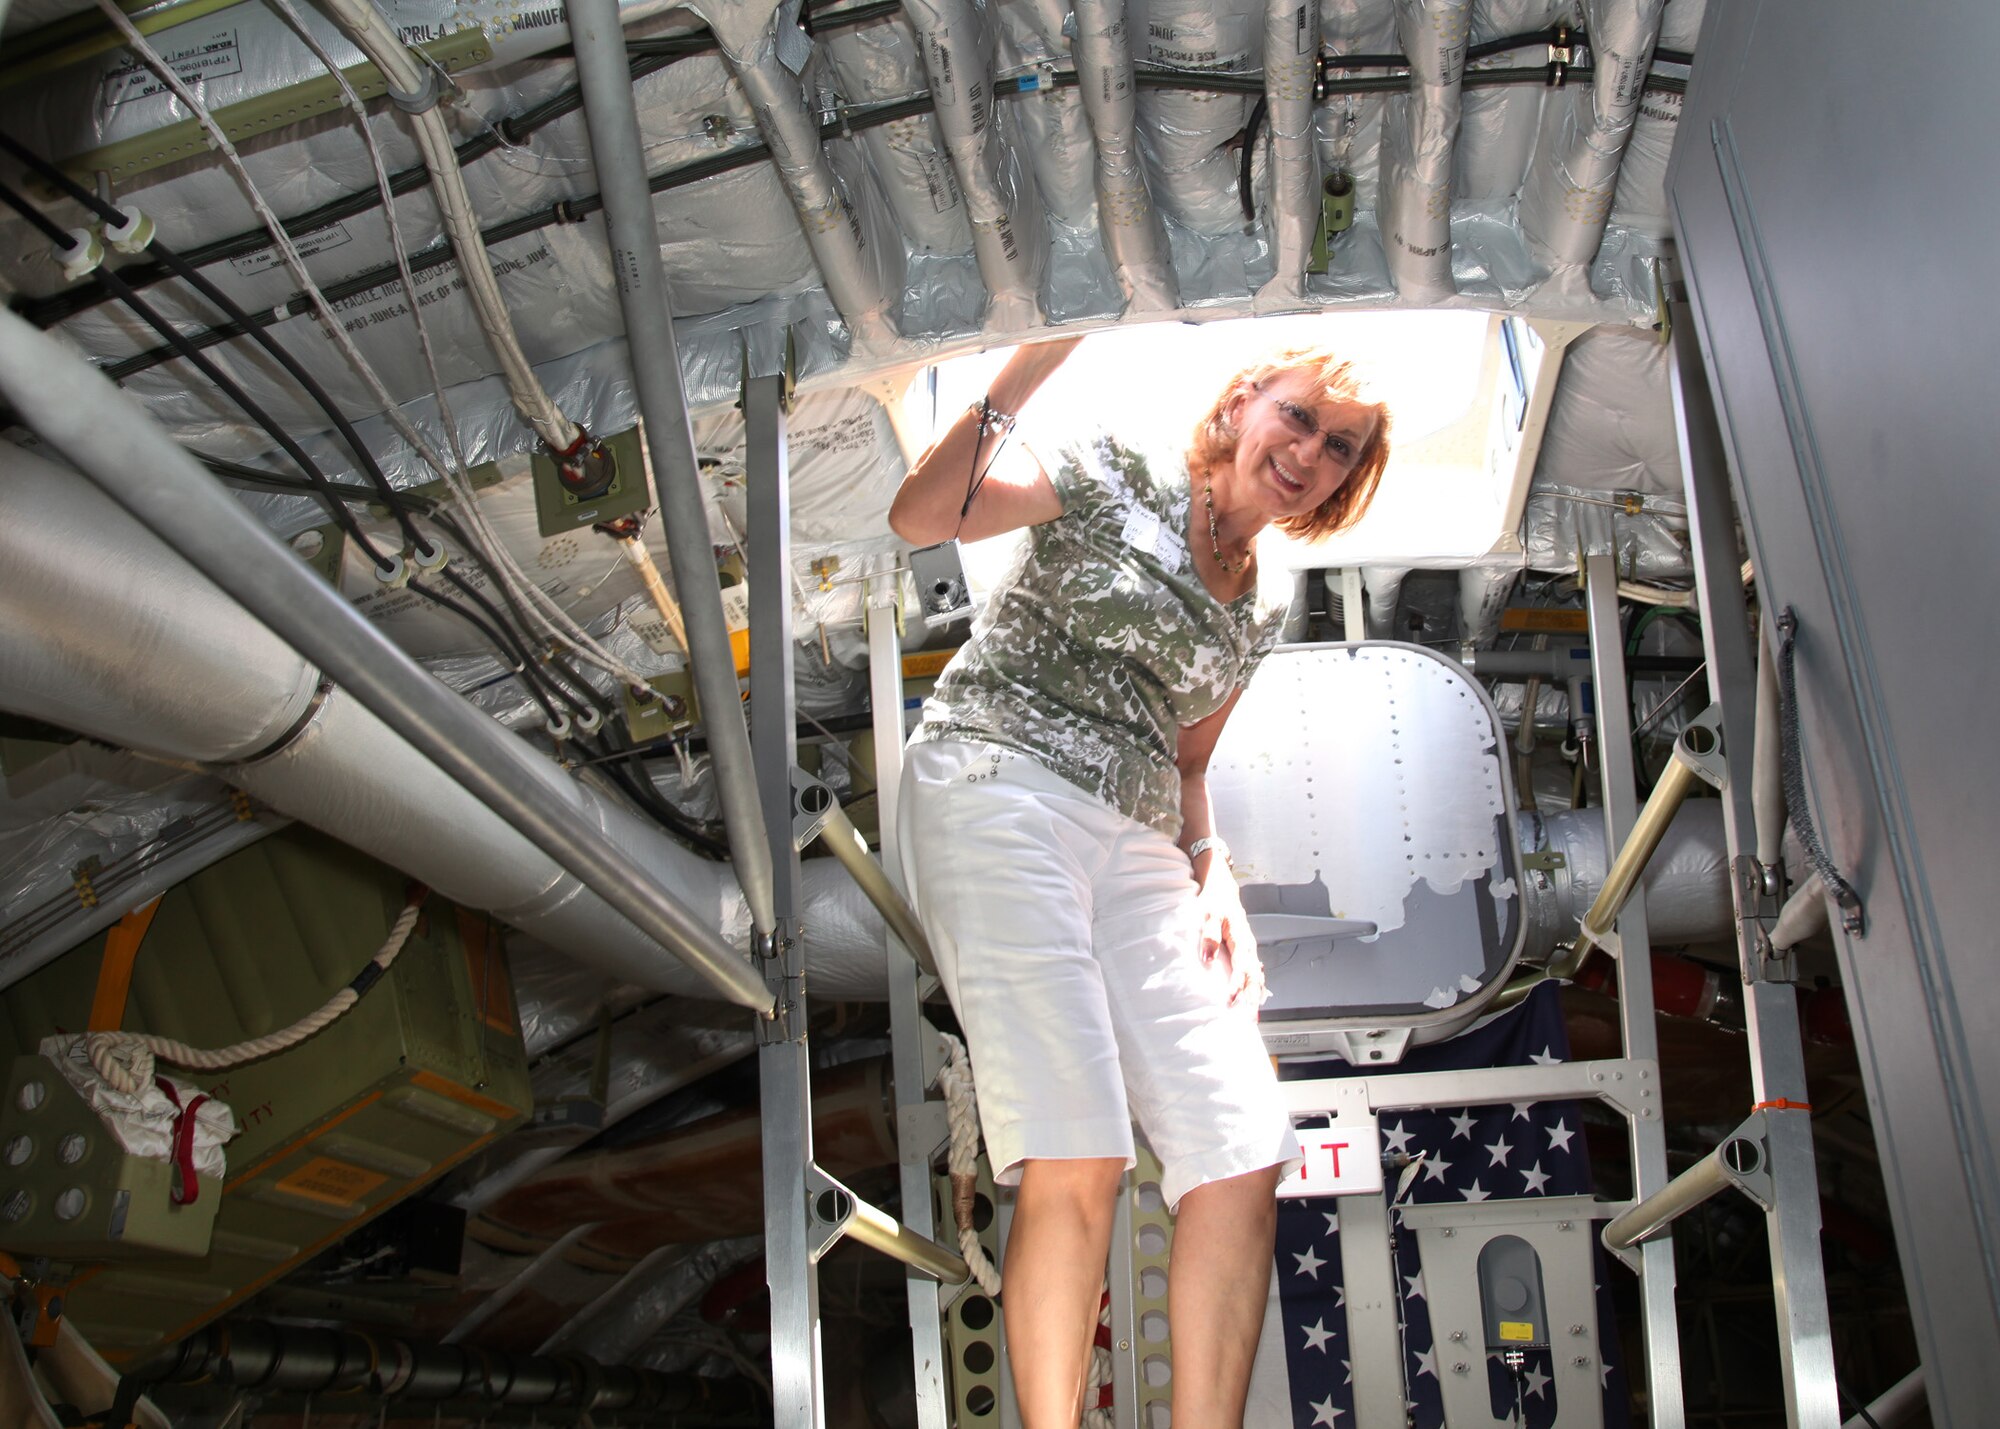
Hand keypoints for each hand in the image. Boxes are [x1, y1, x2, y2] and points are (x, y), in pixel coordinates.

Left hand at [1195, 866, 1265, 1010]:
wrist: (1221, 890)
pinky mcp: (1245, 955)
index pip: (1242, 966)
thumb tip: (1208, 958)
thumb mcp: (1208, 913)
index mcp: (1241, 937)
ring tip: (1251, 1019)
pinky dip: (1253, 991)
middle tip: (1248, 1020)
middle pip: (1255, 977)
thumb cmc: (1213, 903)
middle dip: (1252, 999)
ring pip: (1256, 978)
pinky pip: (1253, 976)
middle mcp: (1249, 947)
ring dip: (1254, 999)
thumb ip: (1209, 934)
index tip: (1230, 1000)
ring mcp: (1249, 952)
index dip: (1237, 985)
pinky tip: (1252, 1006)